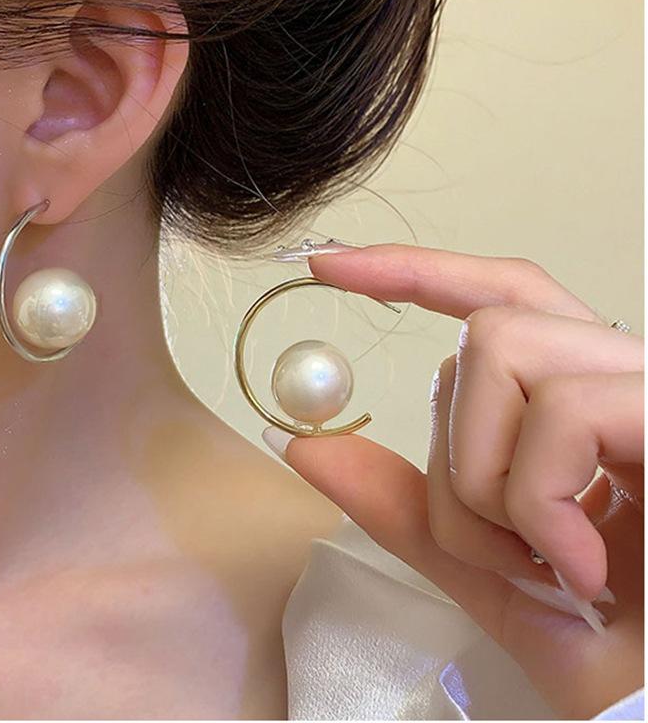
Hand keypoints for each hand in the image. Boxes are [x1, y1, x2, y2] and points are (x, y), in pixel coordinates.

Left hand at [276, 244, 642, 718]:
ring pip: (501, 350)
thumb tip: (304, 442)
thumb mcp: (488, 569)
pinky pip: (564, 410)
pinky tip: (580, 566)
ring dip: (488, 481)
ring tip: (547, 561)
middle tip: (502, 547)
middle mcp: (623, 378)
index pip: (500, 299)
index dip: (414, 272)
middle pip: (485, 330)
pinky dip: (537, 500)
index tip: (331, 267)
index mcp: (582, 403)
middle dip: (454, 453)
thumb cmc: (614, 651)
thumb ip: (406, 504)